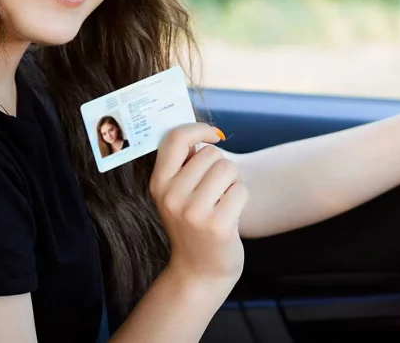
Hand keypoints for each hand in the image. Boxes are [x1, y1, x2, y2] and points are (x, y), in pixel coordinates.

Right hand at [149, 123, 247, 293]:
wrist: (199, 271)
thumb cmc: (194, 223)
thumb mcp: (177, 194)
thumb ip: (184, 164)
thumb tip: (202, 132)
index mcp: (158, 184)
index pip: (175, 139)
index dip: (198, 129)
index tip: (214, 135)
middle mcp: (172, 197)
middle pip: (211, 154)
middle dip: (221, 167)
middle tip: (216, 191)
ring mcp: (193, 213)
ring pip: (228, 169)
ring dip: (233, 182)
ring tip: (223, 201)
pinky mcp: (217, 225)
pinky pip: (241, 190)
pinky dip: (241, 198)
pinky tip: (230, 215)